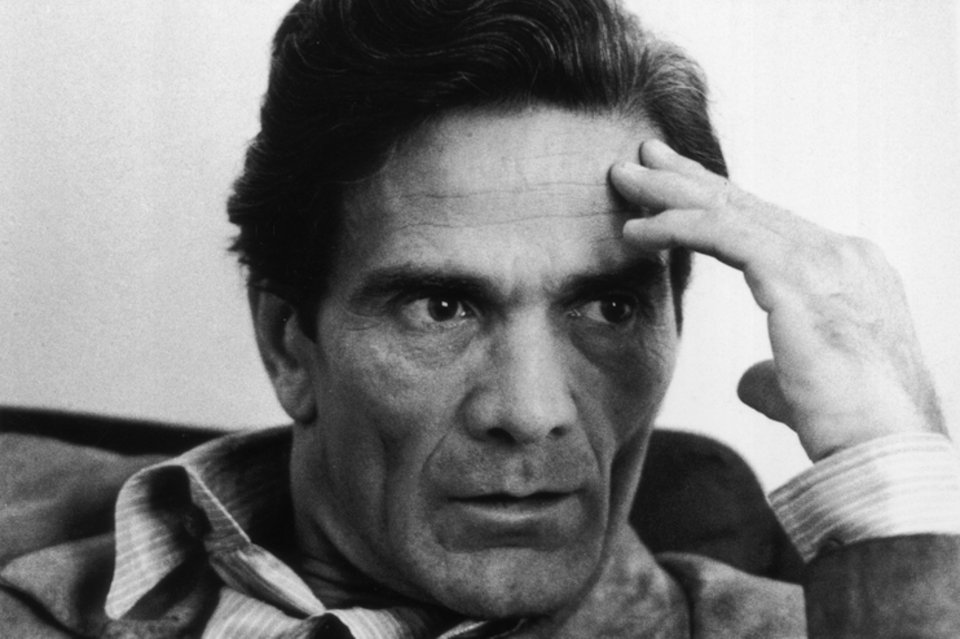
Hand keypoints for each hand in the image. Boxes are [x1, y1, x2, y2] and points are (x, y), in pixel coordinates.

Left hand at [610, 140, 944, 461]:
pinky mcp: (796, 275)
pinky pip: (721, 234)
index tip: (670, 189)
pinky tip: (637, 231)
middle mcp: (837, 252)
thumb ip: (773, 373)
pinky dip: (675, 227)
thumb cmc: (851, 425)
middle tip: (640, 159)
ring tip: (621, 179)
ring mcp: (822, 258)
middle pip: (745, 204)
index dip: (714, 203)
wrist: (887, 448)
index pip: (767, 224)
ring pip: (729, 209)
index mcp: (845, 270)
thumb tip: (748, 381)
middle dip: (686, 180)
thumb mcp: (804, 386)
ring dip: (668, 193)